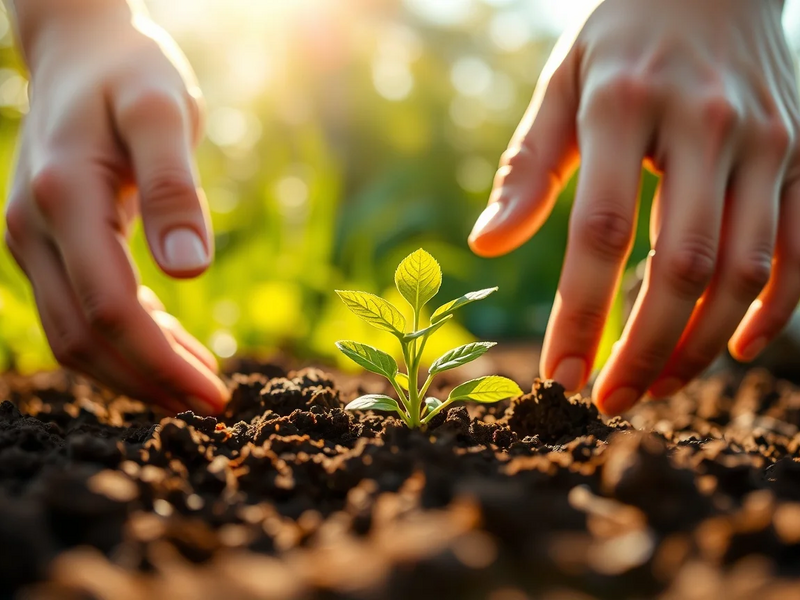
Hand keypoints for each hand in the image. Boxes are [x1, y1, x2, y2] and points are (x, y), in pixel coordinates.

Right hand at [4, 4, 228, 413]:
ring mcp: (31, 238)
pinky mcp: (46, 242)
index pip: (110, 309)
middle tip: (213, 408)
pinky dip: (127, 339)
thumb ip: (174, 188)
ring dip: (137, 370)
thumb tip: (191, 271)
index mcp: (64, 198)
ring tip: (198, 389)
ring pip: (76, 333)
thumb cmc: (130, 72)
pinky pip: (81, 309)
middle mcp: (33, 227)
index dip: (162, 364)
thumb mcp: (163, 112)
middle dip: (151, 381)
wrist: (80, 48)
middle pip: (87, 337)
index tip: (216, 398)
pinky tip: (174, 347)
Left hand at [468, 0, 799, 413]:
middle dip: (644, 351)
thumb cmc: (619, 44)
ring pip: (745, 270)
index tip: (557, 375)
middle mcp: (705, 125)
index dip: (579, 314)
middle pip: (681, 267)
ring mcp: (766, 142)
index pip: (600, 232)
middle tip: (609, 401)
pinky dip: (773, 312)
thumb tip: (486, 243)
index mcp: (625, 106)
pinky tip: (734, 350)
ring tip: (657, 389)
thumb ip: (528, 166)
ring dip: (699, 346)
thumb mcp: (560, 85)